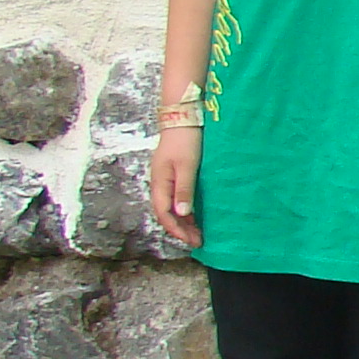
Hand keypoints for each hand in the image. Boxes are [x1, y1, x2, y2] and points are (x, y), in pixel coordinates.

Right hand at [149, 125, 201, 247]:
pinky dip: (186, 210)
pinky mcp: (174, 174)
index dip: (176, 229)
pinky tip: (196, 216)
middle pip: (166, 213)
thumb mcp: (186, 166)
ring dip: (184, 221)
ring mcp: (166, 179)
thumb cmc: (185, 141)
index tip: (190, 241)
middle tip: (198, 241)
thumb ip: (183, 190)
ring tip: (198, 233)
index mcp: (159, 183)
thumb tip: (182, 214)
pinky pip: (177, 198)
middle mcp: (160, 183)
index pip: (163, 213)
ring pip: (172, 207)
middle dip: (181, 229)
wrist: (183, 117)